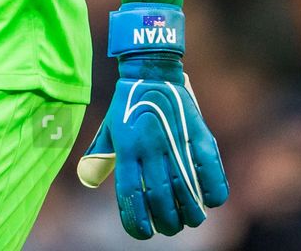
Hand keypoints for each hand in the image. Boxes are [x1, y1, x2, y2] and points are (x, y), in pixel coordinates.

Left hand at [77, 3, 228, 238]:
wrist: (152, 69)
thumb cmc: (128, 104)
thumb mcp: (109, 128)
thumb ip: (100, 156)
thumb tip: (87, 180)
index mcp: (126, 148)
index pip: (131, 195)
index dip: (137, 220)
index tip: (144, 232)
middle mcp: (151, 147)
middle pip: (160, 199)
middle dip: (167, 222)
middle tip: (170, 227)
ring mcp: (177, 141)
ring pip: (186, 191)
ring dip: (190, 213)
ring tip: (189, 219)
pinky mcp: (200, 134)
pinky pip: (211, 170)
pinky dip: (213, 190)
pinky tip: (210, 200)